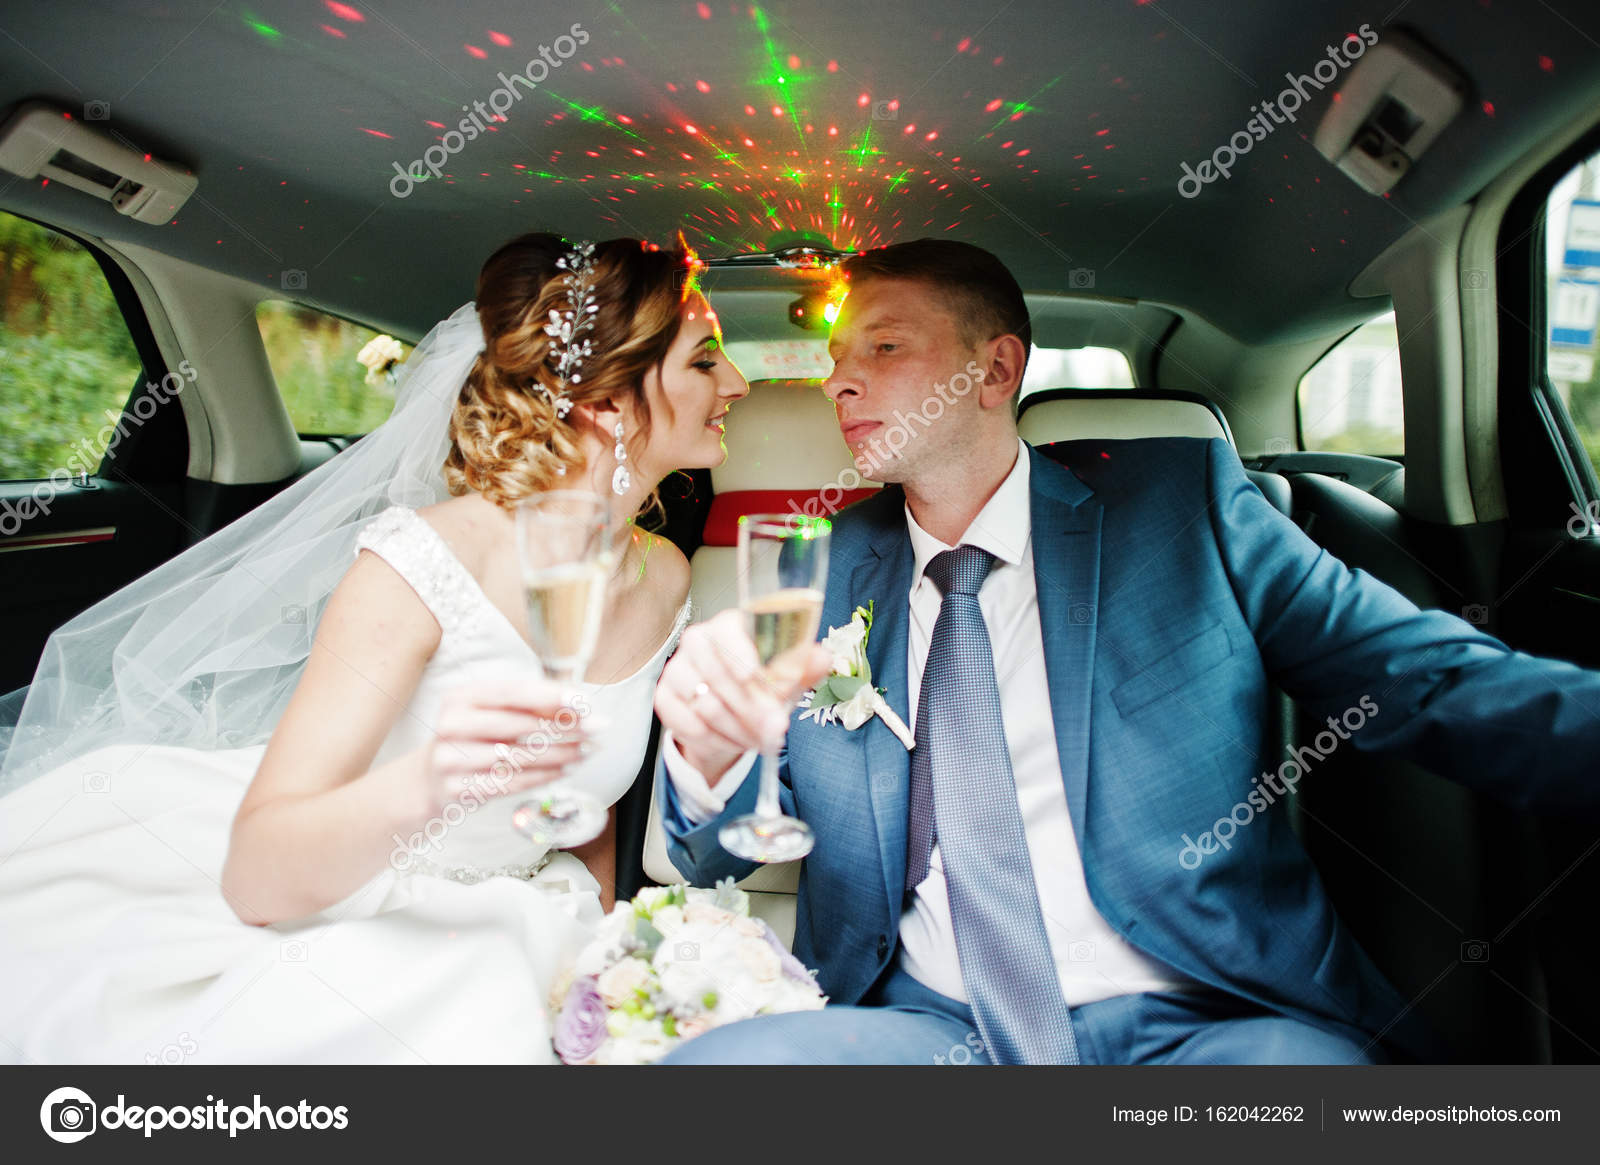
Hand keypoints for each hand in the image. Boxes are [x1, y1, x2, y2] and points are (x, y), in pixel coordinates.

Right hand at [418, 670, 589, 818]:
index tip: (583, 702)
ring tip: (587, 751)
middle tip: (597, 729)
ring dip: (561, 754)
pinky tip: (565, 771)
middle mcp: (452, 724)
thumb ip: (527, 706)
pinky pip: (511, 783)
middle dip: (565, 727)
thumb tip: (577, 703)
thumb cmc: (470, 739)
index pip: (512, 692)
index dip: (550, 696)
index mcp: (461, 696)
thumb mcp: (489, 713)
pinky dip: (544, 777)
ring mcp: (452, 759)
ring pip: (519, 757)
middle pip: (519, 725)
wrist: (426, 780)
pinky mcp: (458, 789)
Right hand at [655, 608, 833, 783]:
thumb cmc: (761, 685)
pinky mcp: (664, 698)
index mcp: (728, 625)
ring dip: (737, 728)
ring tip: (759, 740)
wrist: (732, 713)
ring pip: (704, 703)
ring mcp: (677, 669)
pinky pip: (686, 723)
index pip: (727, 631)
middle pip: (717, 674)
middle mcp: (697, 641)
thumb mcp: (788, 677)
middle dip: (750, 708)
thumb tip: (823, 657)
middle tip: (774, 729)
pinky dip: (714, 739)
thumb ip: (805, 666)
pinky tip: (732, 742)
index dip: (738, 652)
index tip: (754, 675)